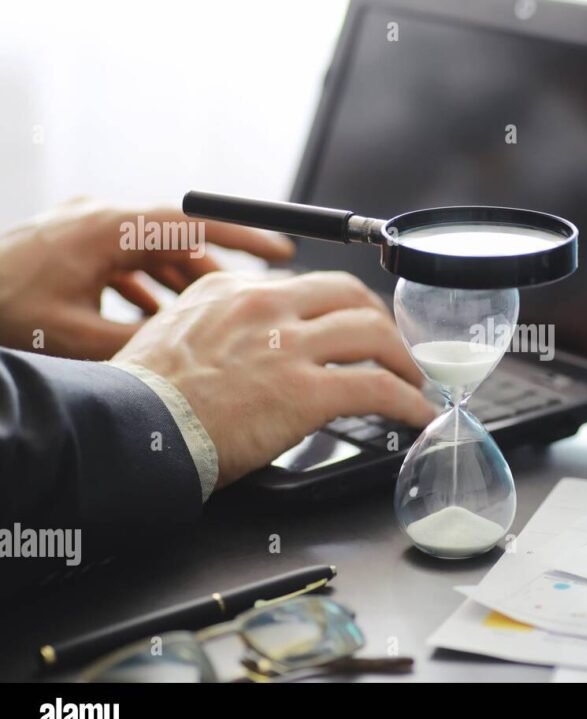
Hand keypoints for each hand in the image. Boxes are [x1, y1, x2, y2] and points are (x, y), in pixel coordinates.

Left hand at [0, 197, 293, 359]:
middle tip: (248, 302)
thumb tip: (198, 352)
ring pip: (150, 251)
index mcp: (106, 230)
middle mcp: (96, 219)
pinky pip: (123, 259)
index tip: (280, 252)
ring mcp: (80, 230)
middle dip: (213, 271)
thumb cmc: (0, 317)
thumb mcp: (81, 340)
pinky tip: (154, 318)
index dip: (242, 238)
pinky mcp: (67, 246)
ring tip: (205, 318)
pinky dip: (146, 284)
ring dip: (178, 282)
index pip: (192, 223)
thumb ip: (147, 342)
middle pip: (176, 238)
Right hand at [113, 271, 436, 486]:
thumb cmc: (146, 397)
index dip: (342, 308)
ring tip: (413, 381)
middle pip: (351, 295)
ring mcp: (289, 345)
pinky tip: (416, 414)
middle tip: (394, 348)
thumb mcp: (177, 332)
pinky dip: (407, 401)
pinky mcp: (305, 391)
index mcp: (235, 290)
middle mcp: (267, 306)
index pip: (308, 285)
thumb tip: (252, 341)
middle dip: (382, 322)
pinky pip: (377, 388)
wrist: (132, 430)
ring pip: (373, 333)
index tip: (353, 327)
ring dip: (403, 360)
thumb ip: (222, 324)